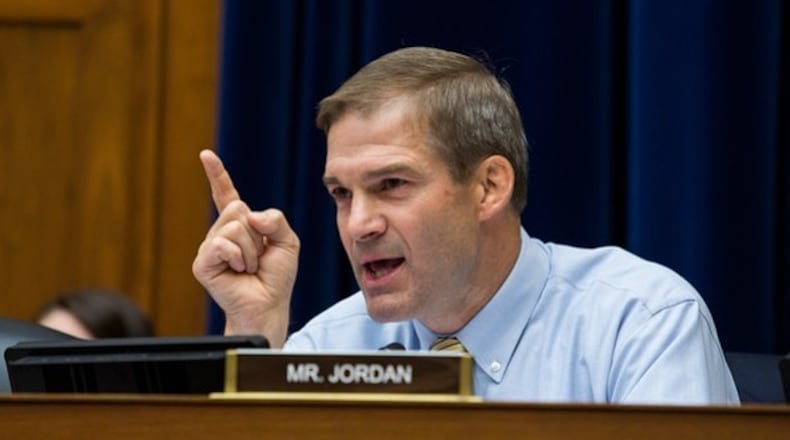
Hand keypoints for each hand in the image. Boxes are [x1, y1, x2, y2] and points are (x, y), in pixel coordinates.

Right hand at [192, 150, 299, 346]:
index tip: (206, 155)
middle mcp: (221, 234)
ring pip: (233, 227)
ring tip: (249, 267)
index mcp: (240, 226)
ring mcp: (210, 248)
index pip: (226, 195)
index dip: (217, 175)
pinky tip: (239, 272)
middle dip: (256, 233)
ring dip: (250, 249)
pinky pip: (223, 244)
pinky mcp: (203, 263)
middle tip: (258, 257)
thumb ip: (276, 219)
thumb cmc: (276, 276)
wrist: (268, 305)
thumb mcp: (288, 241)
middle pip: (237, 209)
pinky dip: (239, 257)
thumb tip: (249, 215)